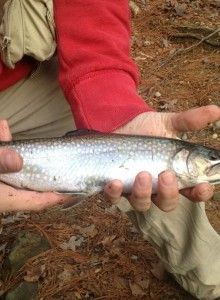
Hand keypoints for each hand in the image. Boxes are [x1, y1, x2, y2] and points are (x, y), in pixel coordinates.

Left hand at [104, 105, 219, 211]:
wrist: (118, 124)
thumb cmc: (145, 128)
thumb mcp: (166, 124)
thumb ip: (188, 121)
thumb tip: (215, 110)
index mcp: (173, 174)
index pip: (192, 191)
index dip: (200, 192)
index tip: (202, 186)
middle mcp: (155, 187)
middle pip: (167, 203)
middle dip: (168, 193)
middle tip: (166, 174)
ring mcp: (133, 189)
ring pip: (141, 204)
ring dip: (143, 193)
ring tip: (142, 175)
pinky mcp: (113, 187)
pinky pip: (113, 198)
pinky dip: (114, 193)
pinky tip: (114, 182)